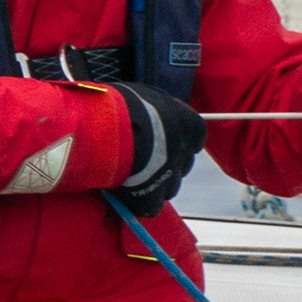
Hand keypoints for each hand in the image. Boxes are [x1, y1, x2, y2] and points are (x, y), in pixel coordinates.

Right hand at [113, 81, 205, 209]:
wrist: (105, 130)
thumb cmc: (122, 106)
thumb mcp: (146, 95)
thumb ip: (158, 109)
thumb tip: (155, 113)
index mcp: (190, 124)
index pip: (195, 138)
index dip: (178, 142)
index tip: (164, 142)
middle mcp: (185, 152)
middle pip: (182, 164)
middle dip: (167, 164)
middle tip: (144, 158)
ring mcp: (170, 177)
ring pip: (169, 187)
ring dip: (155, 183)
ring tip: (131, 174)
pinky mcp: (151, 198)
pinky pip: (151, 205)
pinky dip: (140, 202)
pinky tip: (126, 192)